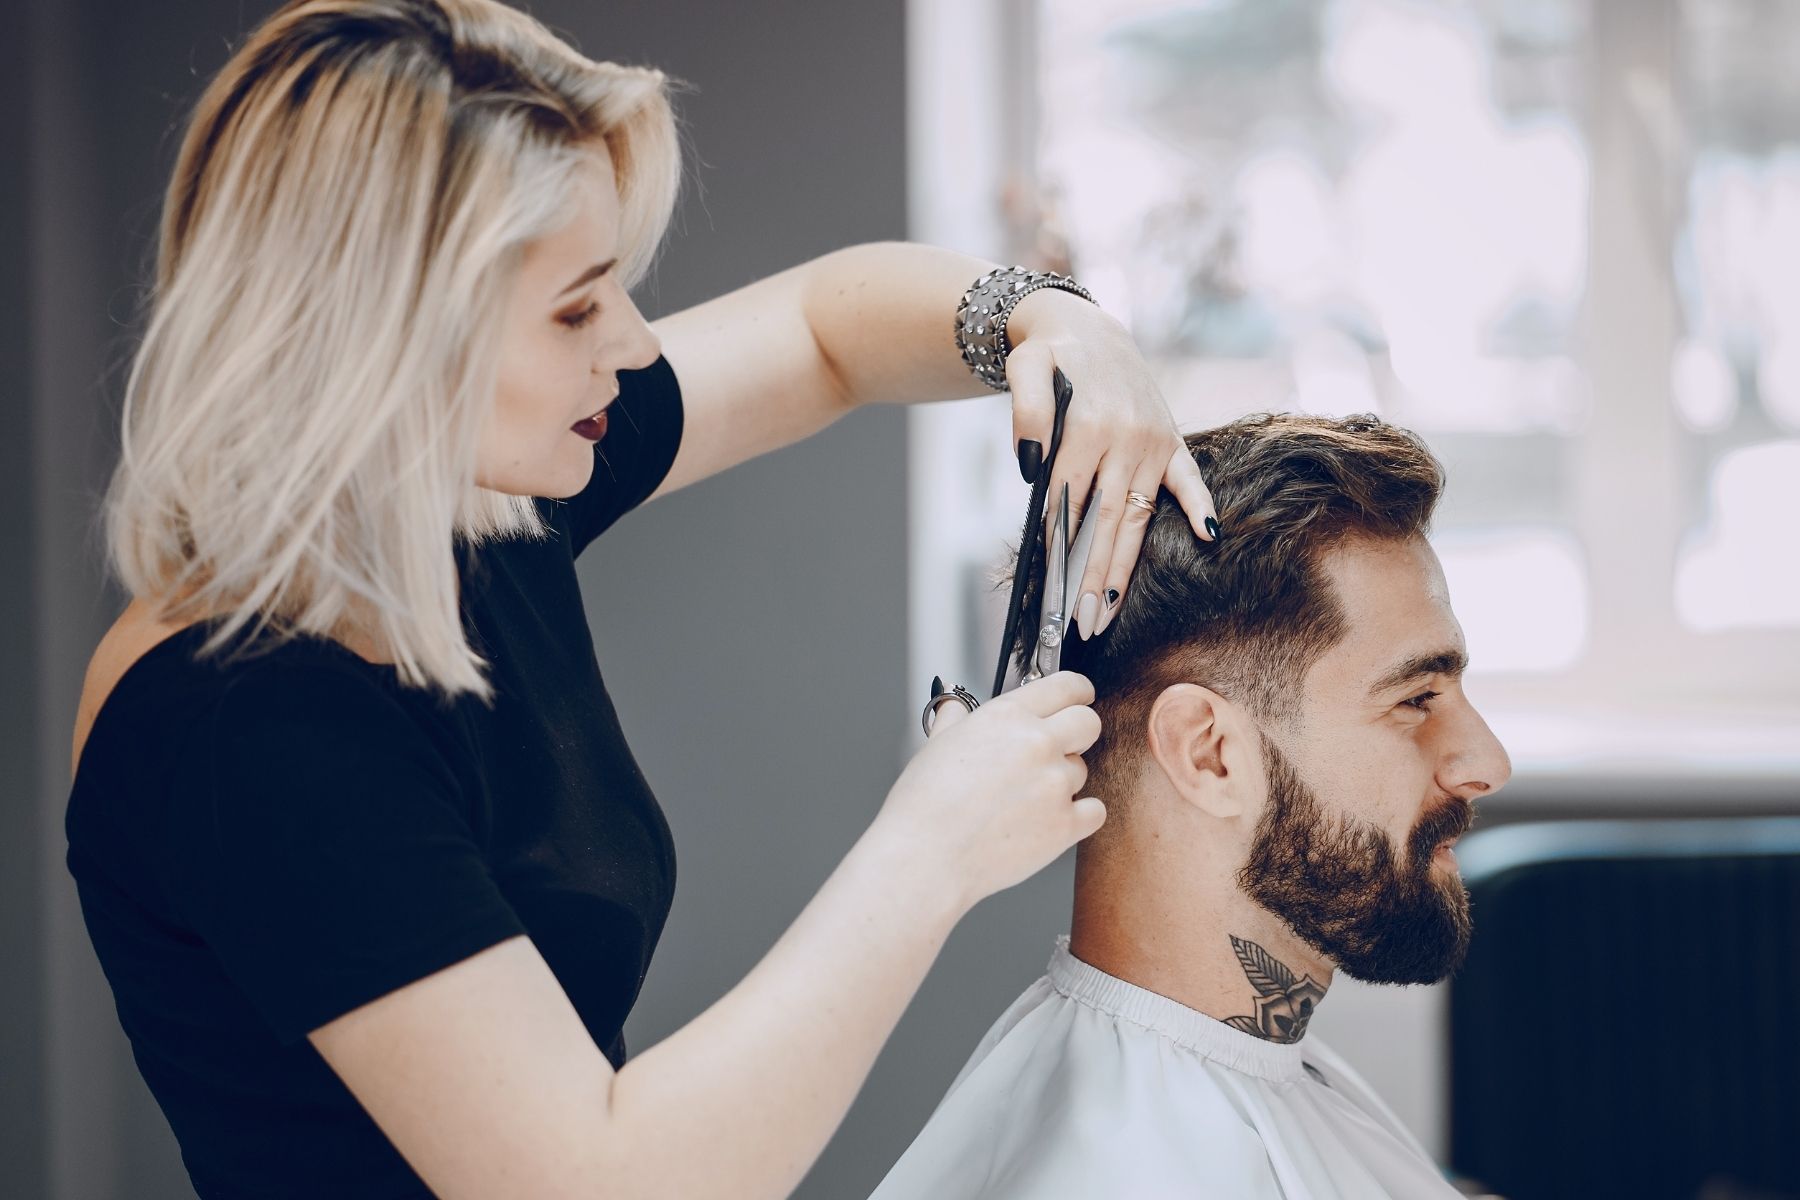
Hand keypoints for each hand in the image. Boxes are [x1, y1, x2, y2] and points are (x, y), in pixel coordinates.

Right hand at [877, 672, 1104, 915]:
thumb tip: (955, 708)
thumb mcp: (936, 744)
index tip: (1079, 699)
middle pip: (1088, 723)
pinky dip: (1077, 817)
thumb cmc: (924, 805)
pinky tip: (1047, 821)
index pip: (1066, 686)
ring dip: (1062, 781)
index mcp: (1007, 716)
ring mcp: (1055, 784)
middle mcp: (1036, 743)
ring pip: (1082, 771)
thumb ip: (956, 720)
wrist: (926, 856)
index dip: (1077, 692)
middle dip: (1078, 733)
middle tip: (1060, 748)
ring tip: (1022, 800)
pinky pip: (1094, 811)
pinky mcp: (1066, 824)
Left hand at [1005, 290, 1218, 637]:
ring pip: (1139, 514)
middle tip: (1085, 624)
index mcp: (1087, 427)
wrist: (1085, 328)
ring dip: (1126, 563)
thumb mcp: (1024, 369)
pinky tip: (1209, 538)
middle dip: (1094, 576)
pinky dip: (1198, 505)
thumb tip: (1030, 462)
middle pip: (1107, 520)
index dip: (1060, 551)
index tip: (1053, 595)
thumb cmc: (1048, 358)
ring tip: (1111, 608)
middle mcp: (1126, 438)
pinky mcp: (1172, 440)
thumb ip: (1026, 411)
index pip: (1069, 502)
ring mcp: (1154, 441)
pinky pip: (1188, 479)